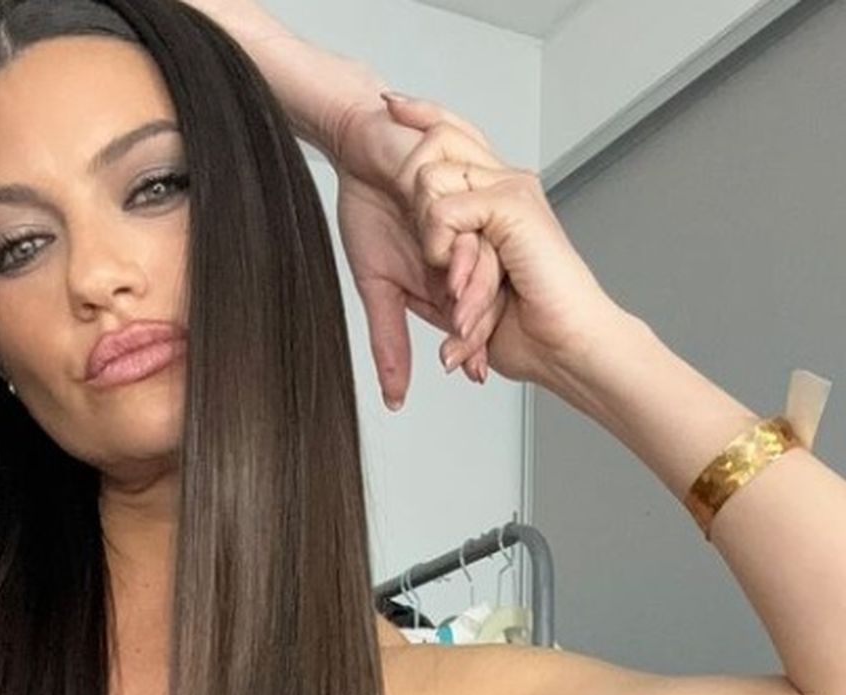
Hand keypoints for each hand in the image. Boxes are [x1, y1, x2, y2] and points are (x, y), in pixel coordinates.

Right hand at [334, 100, 509, 407]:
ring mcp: (468, 210)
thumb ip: (389, 340)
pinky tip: (439, 254)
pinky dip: (453, 238)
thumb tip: (394, 397)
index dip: (473, 343)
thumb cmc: (368, 205)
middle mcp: (472, 239)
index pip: (476, 310)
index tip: (470, 372)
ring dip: (471, 285)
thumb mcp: (376, 285)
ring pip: (481, 254)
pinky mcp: (459, 177)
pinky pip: (462, 214)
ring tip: (458, 307)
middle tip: (466, 348)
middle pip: (488, 287)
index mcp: (459, 267)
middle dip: (479, 322)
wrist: (358, 146)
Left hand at [376, 93, 626, 391]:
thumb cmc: (534, 337)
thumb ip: (441, 283)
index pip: (454, 136)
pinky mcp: (512, 204)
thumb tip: (411, 284)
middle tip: (431, 257)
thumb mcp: (470, 307)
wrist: (571, 348)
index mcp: (499, 201)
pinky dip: (440, 247)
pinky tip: (454, 276)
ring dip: (428, 237)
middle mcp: (508, 186)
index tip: (390, 105)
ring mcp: (512, 191)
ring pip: (432, 178)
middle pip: (439, 137)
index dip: (421, 116)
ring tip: (451, 281)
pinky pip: (445, 210)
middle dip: (413, 189)